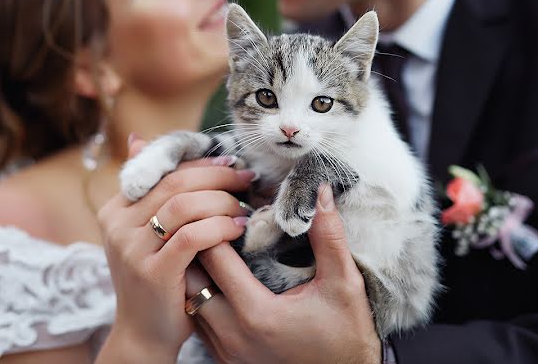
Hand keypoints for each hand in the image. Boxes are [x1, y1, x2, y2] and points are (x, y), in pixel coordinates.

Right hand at [96, 135, 254, 360]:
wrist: (145, 335)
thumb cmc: (158, 280)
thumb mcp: (148, 234)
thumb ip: (151, 193)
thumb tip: (138, 139)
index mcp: (115, 209)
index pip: (162, 171)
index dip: (200, 163)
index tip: (231, 162)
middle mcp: (117, 225)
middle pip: (175, 183)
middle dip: (217, 176)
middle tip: (246, 176)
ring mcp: (132, 249)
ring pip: (183, 205)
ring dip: (221, 200)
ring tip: (245, 205)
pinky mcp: (152, 272)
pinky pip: (191, 236)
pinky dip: (219, 227)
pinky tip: (238, 228)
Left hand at [193, 184, 380, 363]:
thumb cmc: (347, 334)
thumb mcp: (344, 283)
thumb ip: (328, 236)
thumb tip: (319, 191)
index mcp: (258, 314)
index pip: (214, 257)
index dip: (217, 225)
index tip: (231, 208)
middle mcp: (233, 336)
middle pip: (192, 278)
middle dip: (199, 245)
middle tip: (214, 222)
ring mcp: (226, 351)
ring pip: (190, 301)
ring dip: (197, 273)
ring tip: (214, 246)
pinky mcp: (225, 359)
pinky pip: (198, 321)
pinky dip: (202, 297)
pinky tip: (220, 279)